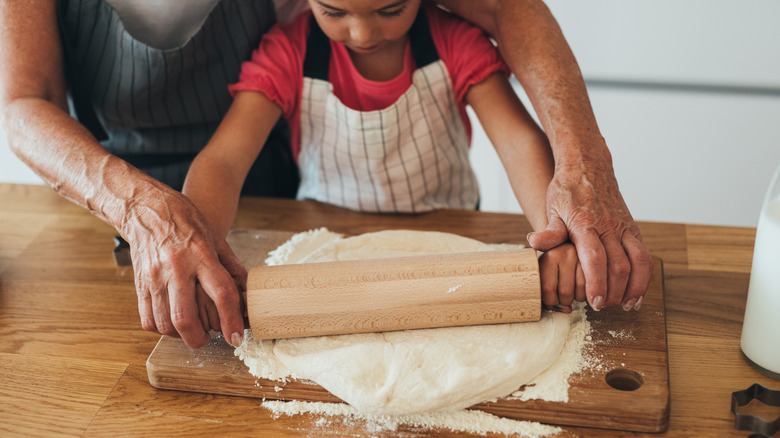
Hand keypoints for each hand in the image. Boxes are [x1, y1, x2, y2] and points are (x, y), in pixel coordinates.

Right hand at [122, 187, 246, 347]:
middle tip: (209, 339)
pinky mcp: (140, 284)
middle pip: (185, 317)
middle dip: (199, 338)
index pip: (221, 293)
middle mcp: (176, 268)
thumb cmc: (184, 220)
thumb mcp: (216, 237)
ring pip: (165, 323)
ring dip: (181, 336)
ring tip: (193, 331)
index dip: (231, 320)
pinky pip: (147, 319)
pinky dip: (162, 329)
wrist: (146, 208)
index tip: (236, 337)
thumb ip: (232, 266)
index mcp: (201, 255)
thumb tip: (248, 290)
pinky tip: (173, 324)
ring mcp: (155, 278)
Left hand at [527, 164, 653, 311]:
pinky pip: (645, 255)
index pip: (595, 258)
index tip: (593, 302)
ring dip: (634, 287)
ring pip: (639, 262)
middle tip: (601, 307)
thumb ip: (549, 230)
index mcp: (586, 223)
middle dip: (613, 291)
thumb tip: (535, 243)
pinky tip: (636, 292)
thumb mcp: (552, 207)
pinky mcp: (633, 229)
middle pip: (619, 265)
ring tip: (625, 305)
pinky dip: (644, 276)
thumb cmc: (567, 189)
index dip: (596, 283)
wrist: (588, 165)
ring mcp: (624, 227)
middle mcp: (609, 226)